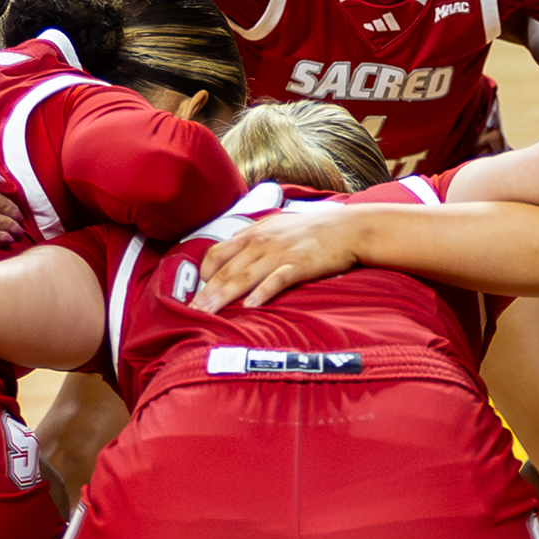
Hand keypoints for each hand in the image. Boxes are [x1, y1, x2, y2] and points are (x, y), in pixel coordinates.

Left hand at [195, 211, 362, 312]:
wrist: (346, 227)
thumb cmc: (311, 228)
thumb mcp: (275, 224)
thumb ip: (252, 237)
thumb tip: (231, 247)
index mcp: (252, 233)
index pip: (217, 254)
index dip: (203, 275)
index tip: (195, 294)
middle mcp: (261, 242)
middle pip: (226, 270)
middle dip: (206, 293)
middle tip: (192, 313)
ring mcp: (279, 254)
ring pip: (244, 277)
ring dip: (224, 297)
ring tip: (209, 314)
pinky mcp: (299, 265)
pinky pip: (276, 280)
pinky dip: (262, 293)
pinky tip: (250, 306)